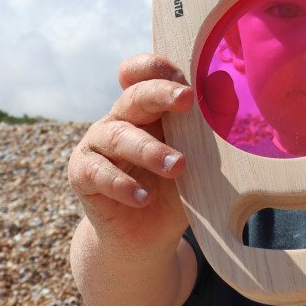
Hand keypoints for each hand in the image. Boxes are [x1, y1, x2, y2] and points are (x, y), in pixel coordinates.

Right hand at [68, 53, 194, 254]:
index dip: (158, 69)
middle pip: (134, 95)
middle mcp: (122, 118)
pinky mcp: (82, 173)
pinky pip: (97, 172)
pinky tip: (143, 197)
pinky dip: (121, 184)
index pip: (144, 74)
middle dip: (159, 94)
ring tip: (178, 166)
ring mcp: (98, 144)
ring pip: (119, 135)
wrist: (147, 236)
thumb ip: (211, 124)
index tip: (186, 81)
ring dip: (149, 149)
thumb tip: (223, 84)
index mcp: (149, 108)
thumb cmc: (177, 189)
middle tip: (186, 100)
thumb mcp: (199, 159)